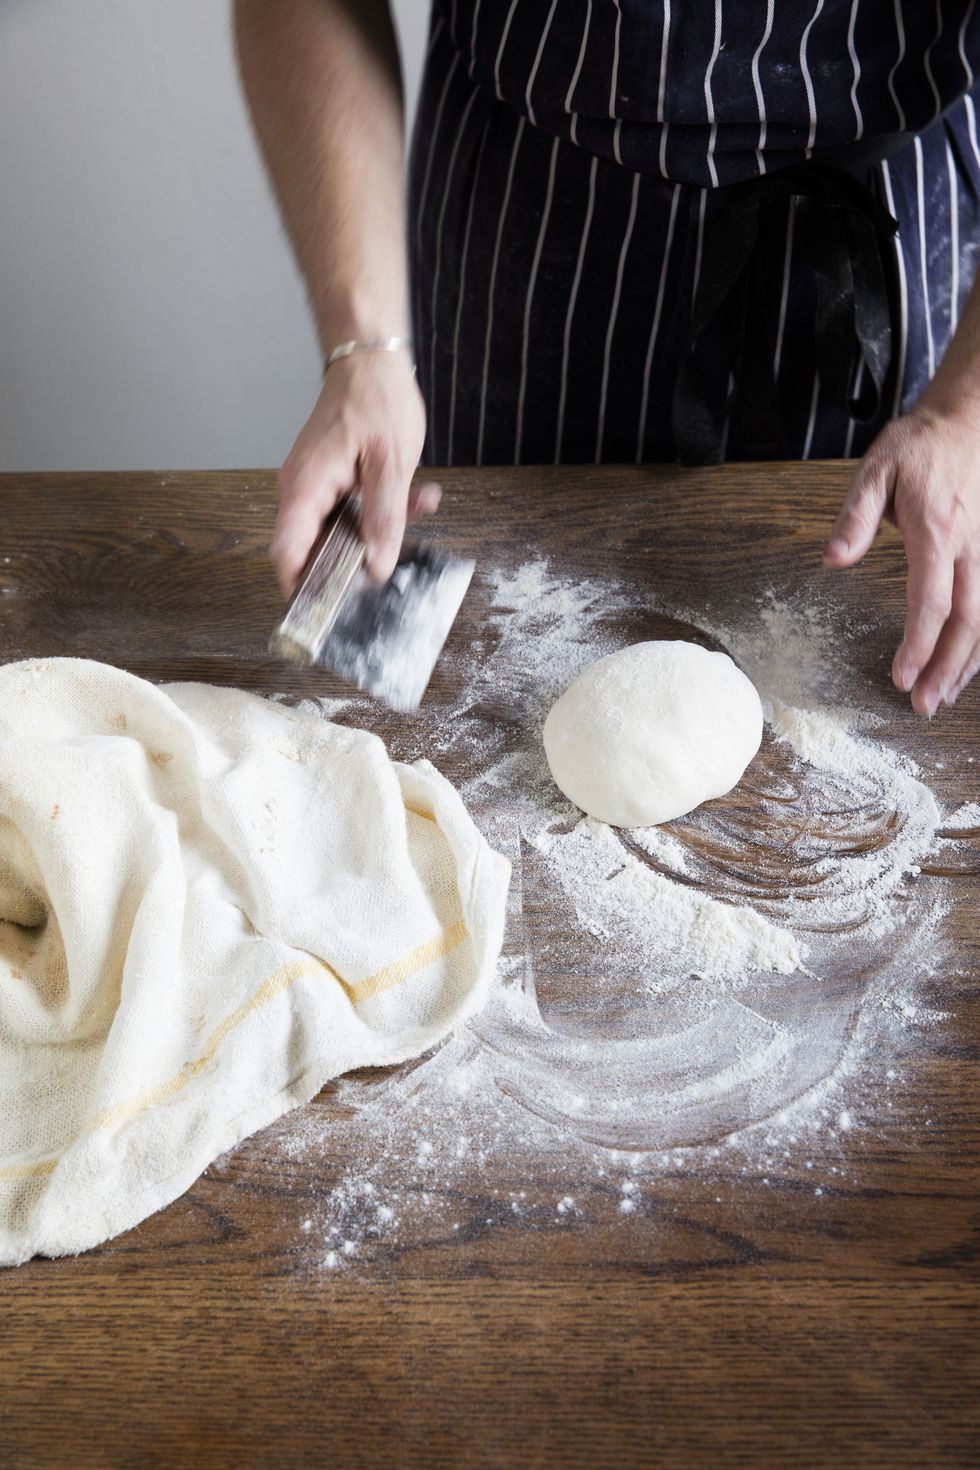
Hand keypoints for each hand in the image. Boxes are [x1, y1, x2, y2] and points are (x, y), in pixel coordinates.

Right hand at [270, 350, 439, 596]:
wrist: (370, 359)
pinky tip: (415, 495)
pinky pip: (350, 511)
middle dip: (359, 558)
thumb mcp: (392, 462)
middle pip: (316, 549)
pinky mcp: (330, 483)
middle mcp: (301, 490)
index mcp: (306, 487)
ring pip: (341, 531)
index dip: (301, 588)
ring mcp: (314, 487)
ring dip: (381, 528)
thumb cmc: (375, 398)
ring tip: (419, 504)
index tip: (324, 614)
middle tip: (398, 555)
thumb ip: (384, 516)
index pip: (287, 552)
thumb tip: (376, 565)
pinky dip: (381, 510)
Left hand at [822, 401, 979, 715]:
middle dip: (946, 668)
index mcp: (936, 529)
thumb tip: (832, 559)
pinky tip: (967, 665)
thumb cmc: (919, 446)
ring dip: (968, 663)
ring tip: (943, 697)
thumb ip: (854, 517)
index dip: (917, 644)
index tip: (899, 677)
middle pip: (967, 620)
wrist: (970, 418)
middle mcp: (971, 545)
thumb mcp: (875, 469)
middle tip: (922, 704)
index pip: (930, 600)